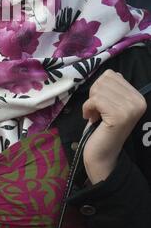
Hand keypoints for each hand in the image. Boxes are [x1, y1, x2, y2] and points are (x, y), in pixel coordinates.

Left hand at [82, 69, 146, 183]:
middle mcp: (138, 101)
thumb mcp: (111, 103)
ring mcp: (130, 108)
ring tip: (95, 115)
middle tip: (96, 110)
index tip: (100, 104)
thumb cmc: (102, 127)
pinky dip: (87, 108)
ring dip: (90, 102)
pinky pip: (95, 100)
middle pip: (104, 80)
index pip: (112, 75)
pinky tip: (90, 118)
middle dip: (94, 94)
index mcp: (138, 97)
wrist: (102, 154)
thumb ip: (114, 89)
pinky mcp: (119, 116)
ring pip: (98, 89)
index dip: (99, 88)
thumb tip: (114, 73)